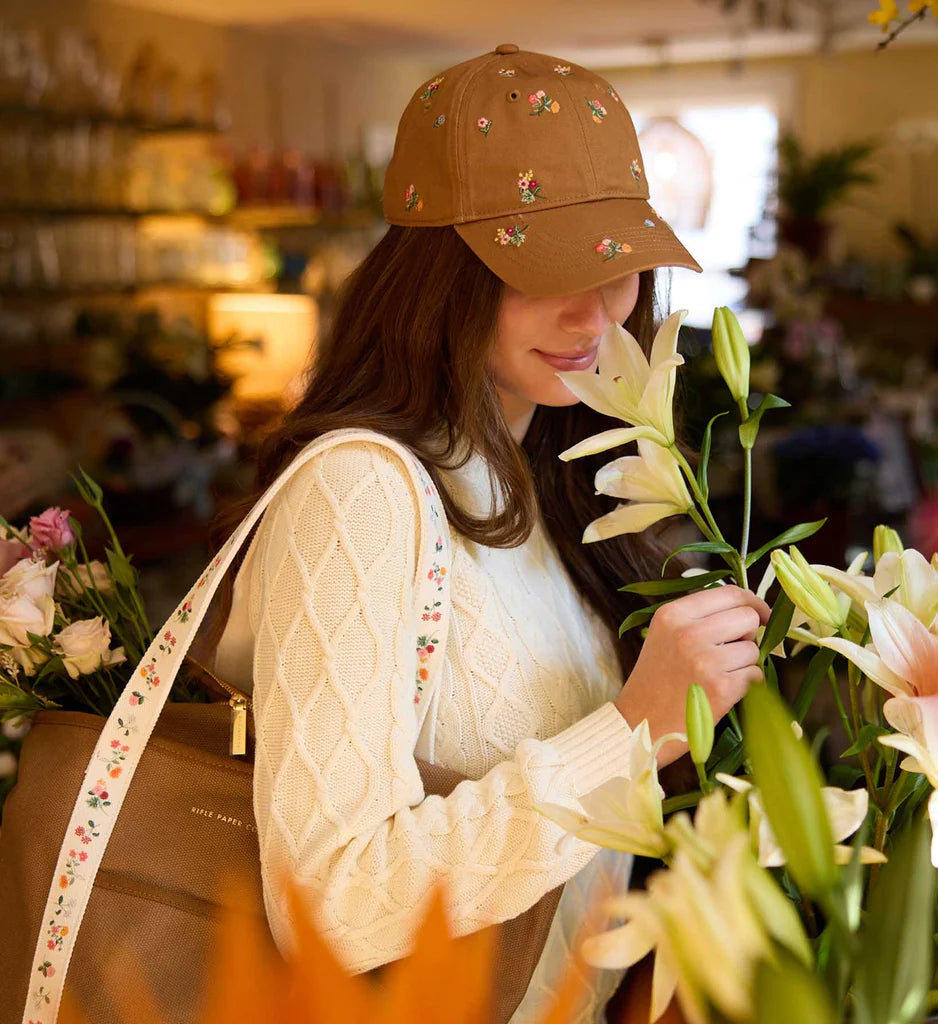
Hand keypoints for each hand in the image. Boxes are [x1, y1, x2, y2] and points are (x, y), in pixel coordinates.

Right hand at [614, 585, 770, 766]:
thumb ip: (698, 616)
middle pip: (748, 617)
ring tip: (716, 675)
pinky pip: (756, 674)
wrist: (641, 723)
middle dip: (748, 634)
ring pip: (753, 648)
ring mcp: (705, 660)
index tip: (762, 612)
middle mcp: (688, 633)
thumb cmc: (657, 679)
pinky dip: (746, 684)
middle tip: (730, 650)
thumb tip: (748, 606)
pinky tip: (721, 691)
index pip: (729, 593)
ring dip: (744, 663)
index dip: (752, 601)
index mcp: (672, 615)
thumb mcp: (665, 635)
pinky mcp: (721, 688)